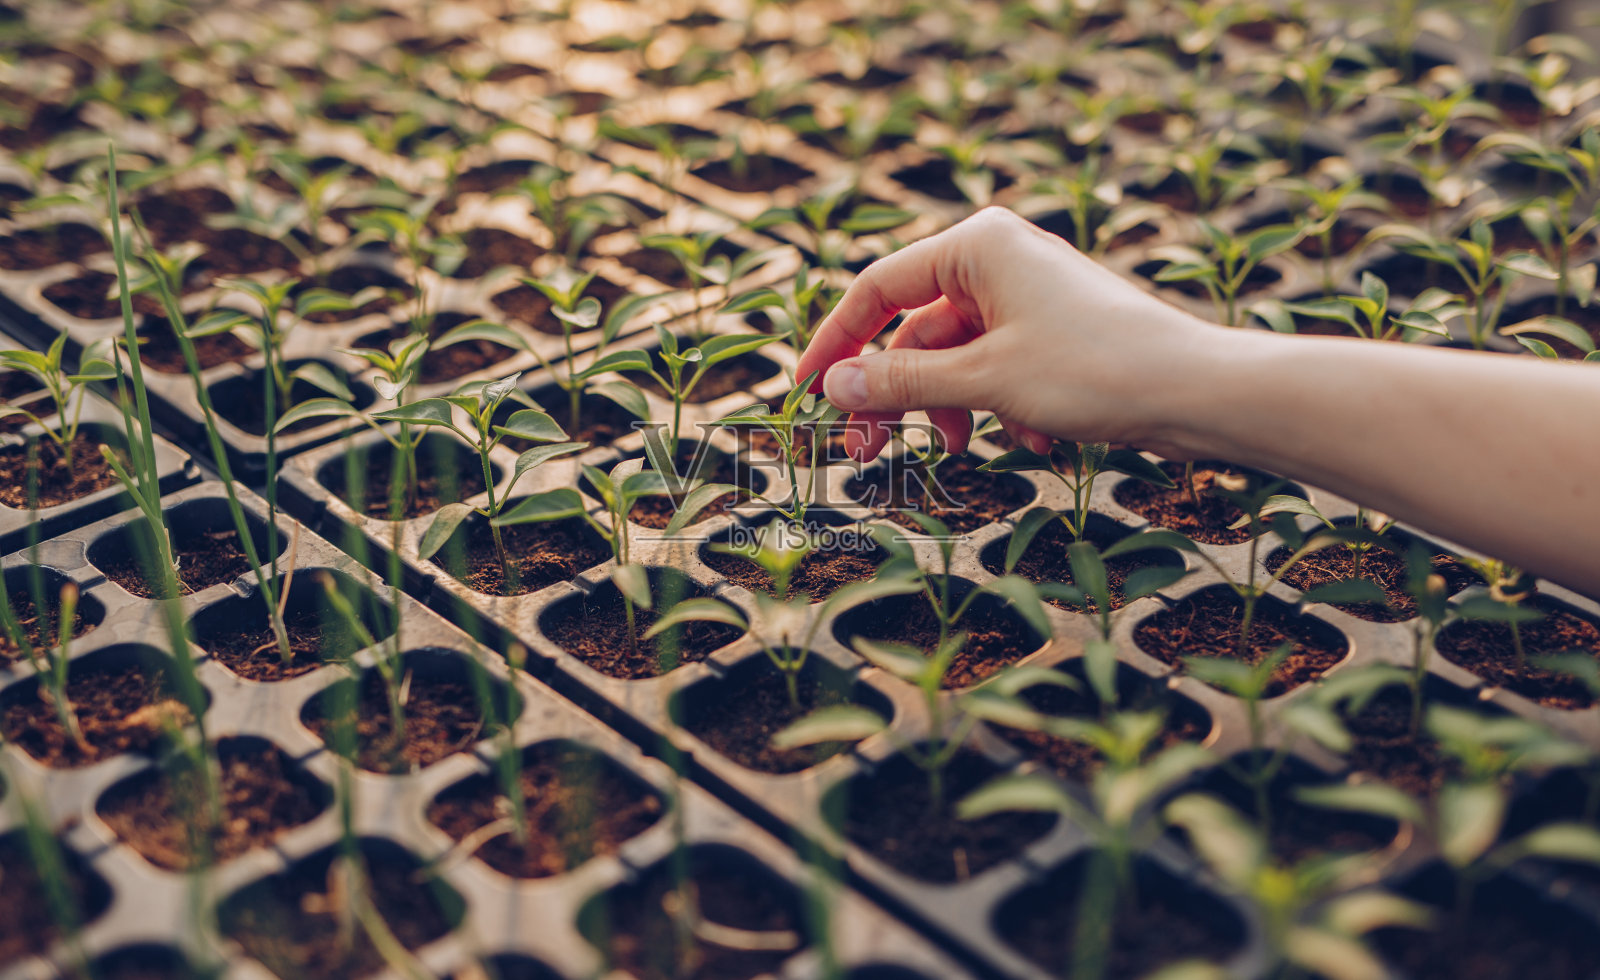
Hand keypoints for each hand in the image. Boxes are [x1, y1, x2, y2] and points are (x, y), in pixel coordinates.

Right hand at [795, 206, 1220, 461]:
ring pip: (955, 358)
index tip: (805, 393)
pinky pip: (996, 370)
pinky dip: (997, 409)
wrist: (1198, 394)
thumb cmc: (1096, 370)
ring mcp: (1028, 298)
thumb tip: (831, 386)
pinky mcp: (1053, 334)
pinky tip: (1030, 441)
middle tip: (865, 451)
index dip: (835, 343)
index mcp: (976, 245)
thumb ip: (901, 380)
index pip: (877, 289)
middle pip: (913, 329)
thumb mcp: (984, 380)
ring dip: (949, 408)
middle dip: (895, 393)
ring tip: (958, 452)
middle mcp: (998, 260)